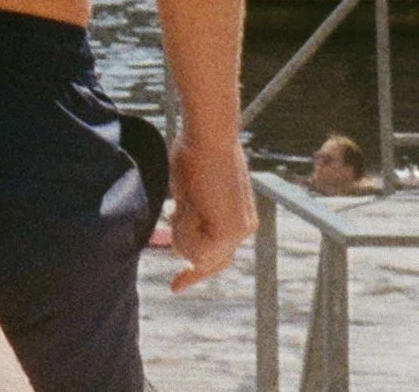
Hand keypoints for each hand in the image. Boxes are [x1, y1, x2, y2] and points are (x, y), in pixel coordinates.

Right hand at [166, 133, 255, 289]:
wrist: (209, 133)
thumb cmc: (195, 150)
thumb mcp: (190, 190)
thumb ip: (189, 215)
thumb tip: (174, 235)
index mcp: (239, 218)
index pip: (219, 257)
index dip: (195, 271)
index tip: (175, 285)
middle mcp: (244, 229)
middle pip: (207, 263)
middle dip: (186, 258)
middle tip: (175, 280)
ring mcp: (238, 232)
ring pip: (194, 255)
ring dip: (179, 230)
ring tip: (183, 198)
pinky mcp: (228, 231)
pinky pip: (192, 247)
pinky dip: (181, 227)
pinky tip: (187, 202)